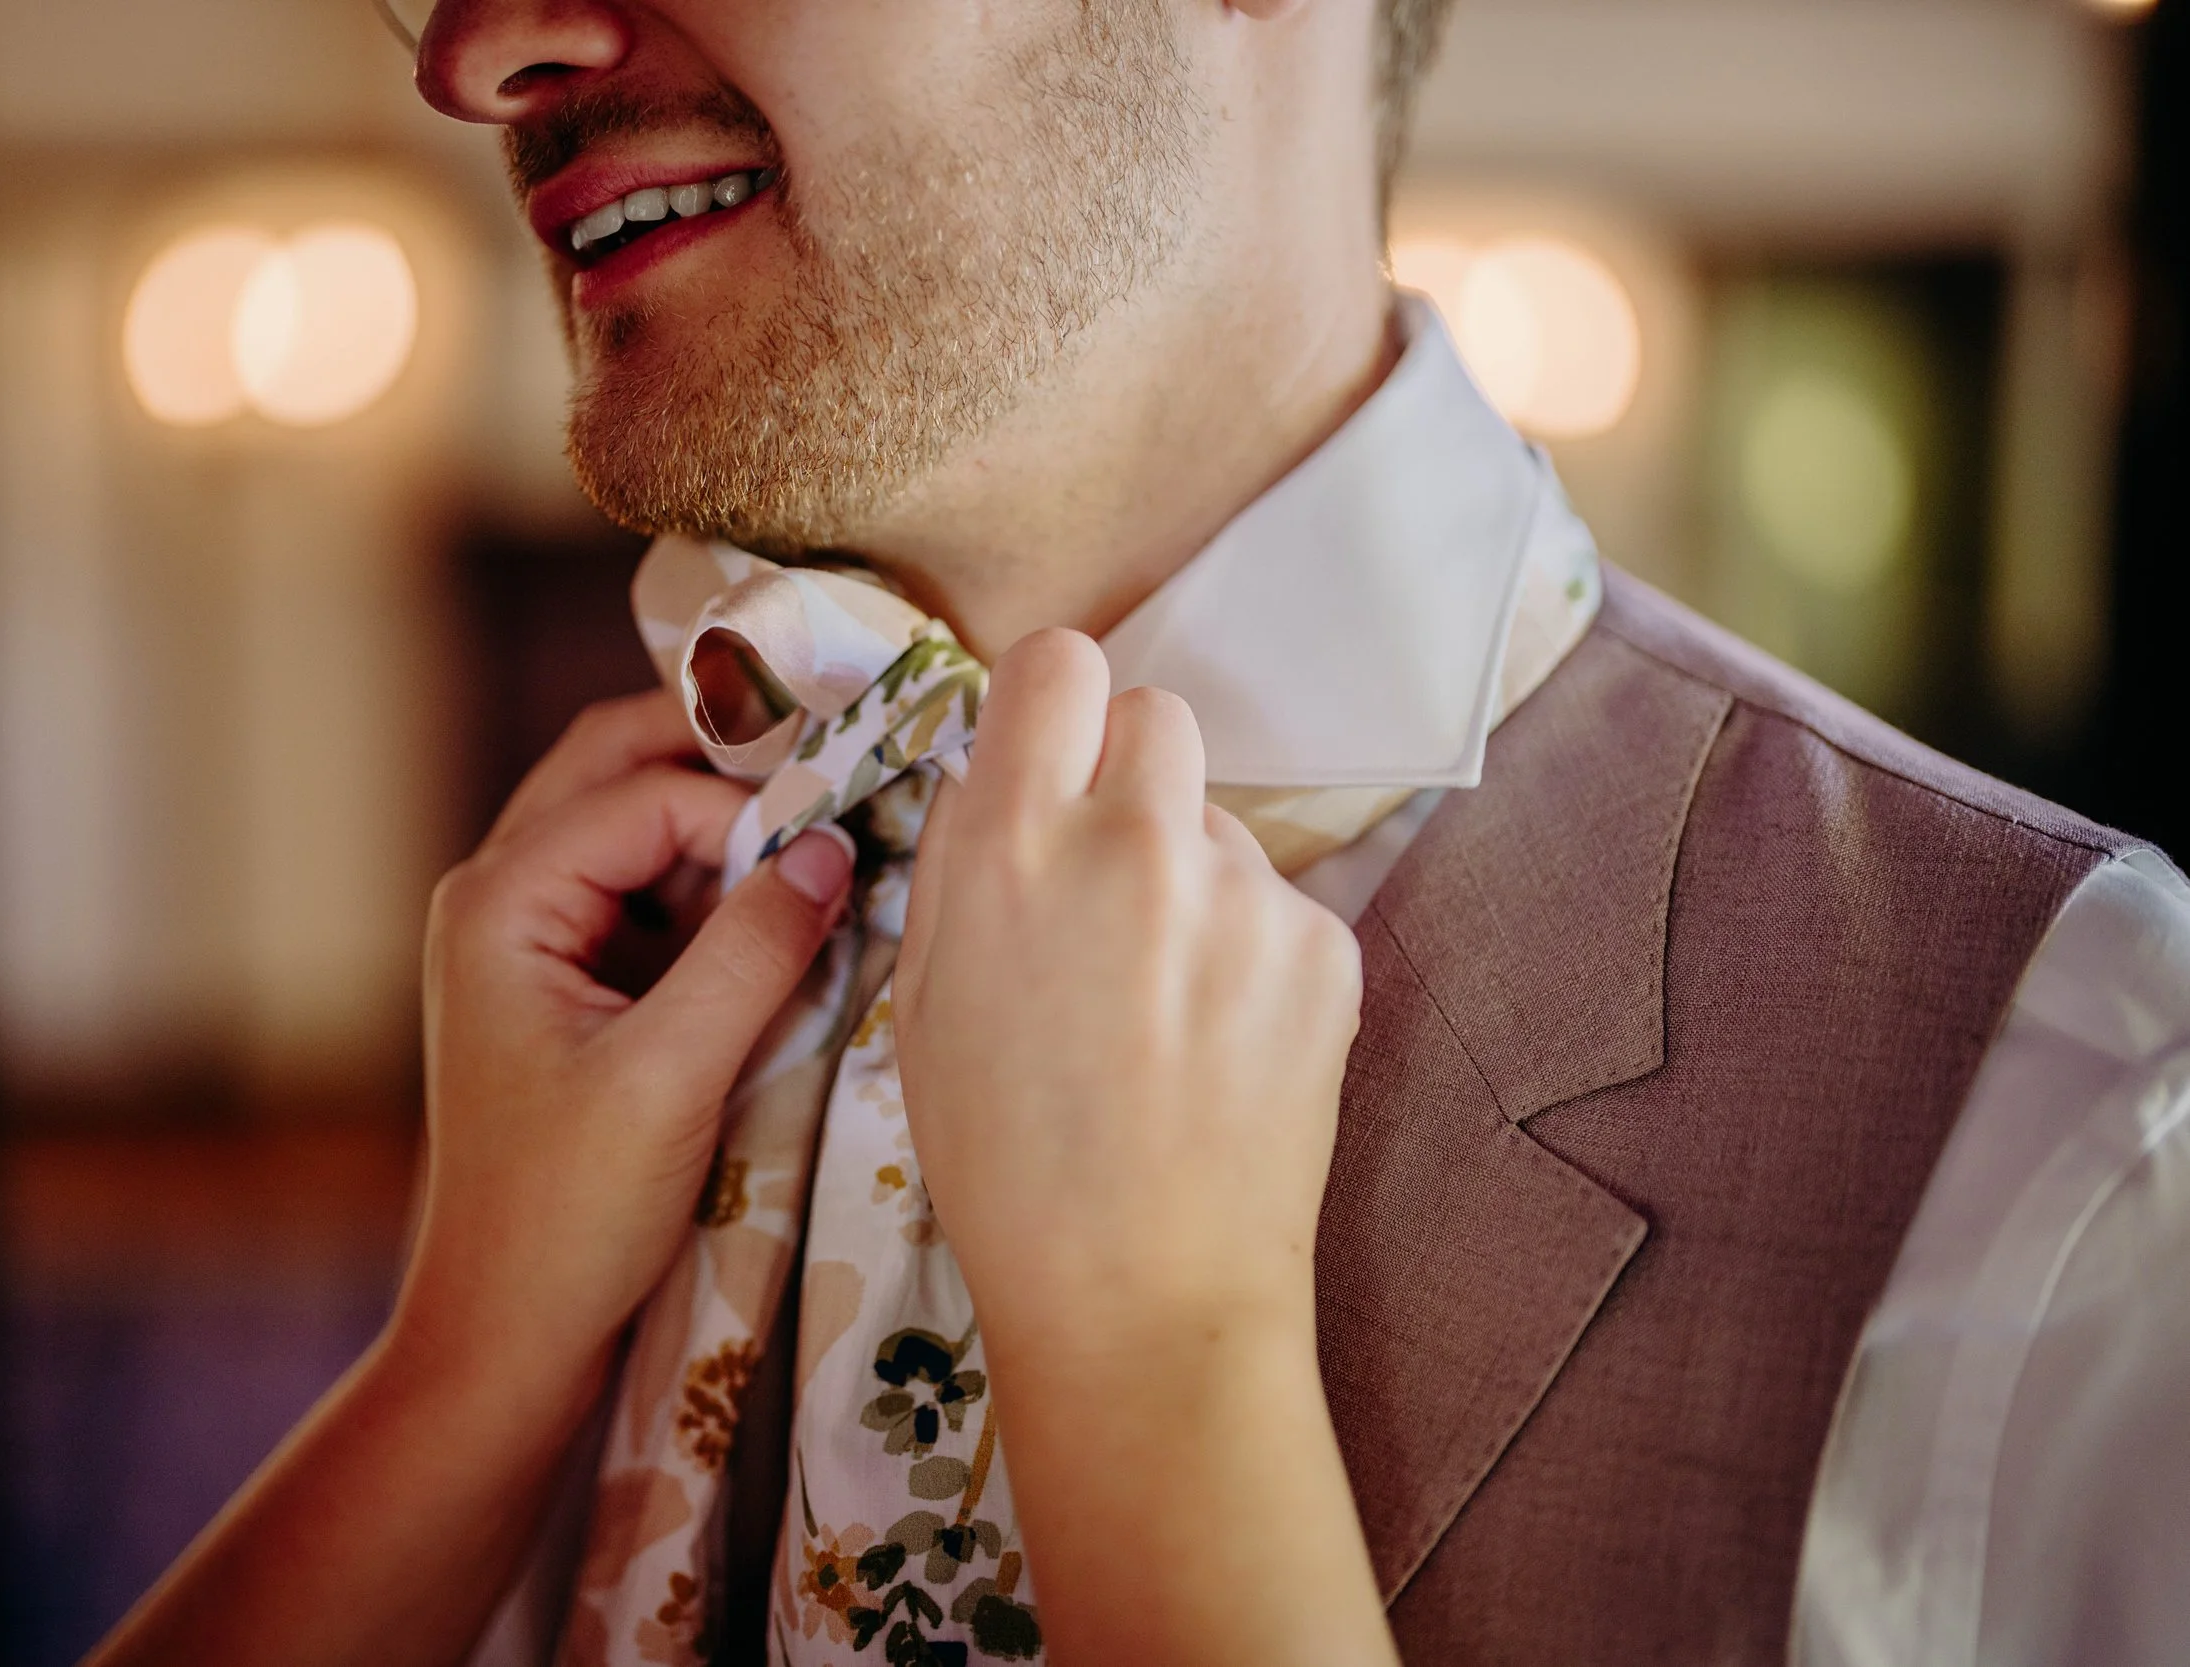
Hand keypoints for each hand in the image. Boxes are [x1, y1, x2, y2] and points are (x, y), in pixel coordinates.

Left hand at [88, 691, 856, 1666]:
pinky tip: (780, 920)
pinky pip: (645, 892)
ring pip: (635, 822)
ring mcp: (531, 937)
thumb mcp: (672, 1076)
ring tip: (819, 850)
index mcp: (502, 900)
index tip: (841, 854)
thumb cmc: (570, 1215)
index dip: (750, 809)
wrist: (506, 1336)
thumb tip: (836, 846)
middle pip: (618, 765)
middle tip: (835, 776)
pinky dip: (712, 887)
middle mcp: (501, 894)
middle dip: (726, 763)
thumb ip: (753, 951)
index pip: (646, 793)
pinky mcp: (568, 985)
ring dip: (723, 825)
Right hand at [891, 631, 1383, 1666]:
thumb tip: (1001, 779)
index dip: (1052, 710)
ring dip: (1191, 879)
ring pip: (1220, 824)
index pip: (1057, 665)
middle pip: (1155, 714)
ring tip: (1164, 1010)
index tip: (1050, 763)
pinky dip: (1250, 953)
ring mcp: (1245, 892)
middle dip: (1128, 778)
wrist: (1144, 1299)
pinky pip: (1277, 904)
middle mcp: (1135, 841)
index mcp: (1012, 847)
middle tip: (1110, 885)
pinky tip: (1222, 1047)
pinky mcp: (1326, 945)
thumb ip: (964, 868)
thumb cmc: (1004, 1167)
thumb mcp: (922, 1006)